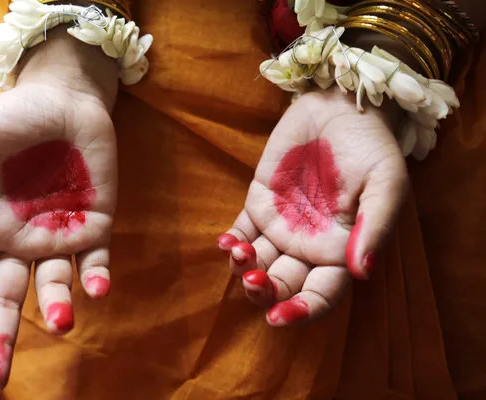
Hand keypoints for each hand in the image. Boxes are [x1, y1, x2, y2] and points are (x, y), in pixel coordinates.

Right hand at [0, 28, 118, 391]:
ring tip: (59, 324)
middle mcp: (21, 239)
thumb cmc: (15, 117)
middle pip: (7, 296)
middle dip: (1, 336)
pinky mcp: (96, 224)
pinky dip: (97, 277)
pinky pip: (96, 260)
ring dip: (56, 305)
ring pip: (54, 282)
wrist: (66, 101)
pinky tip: (97, 291)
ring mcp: (60, 235)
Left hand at [218, 87, 407, 325]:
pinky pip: (241, 231)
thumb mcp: (386, 184)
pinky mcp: (259, 203)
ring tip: (239, 253)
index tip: (280, 316)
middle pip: (282, 284)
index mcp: (340, 250)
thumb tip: (362, 273)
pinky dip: (230, 242)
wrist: (339, 107)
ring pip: (256, 262)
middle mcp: (307, 245)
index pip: (321, 294)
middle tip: (254, 281)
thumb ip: (374, 228)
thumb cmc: (370, 147)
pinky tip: (226, 242)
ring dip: (243, 267)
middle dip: (264, 292)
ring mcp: (280, 225)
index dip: (302, 310)